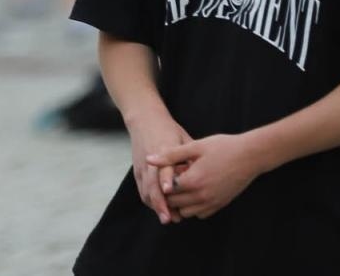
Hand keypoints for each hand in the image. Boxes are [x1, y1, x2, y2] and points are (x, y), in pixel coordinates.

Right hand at [126, 109, 190, 224]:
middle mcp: (150, 161)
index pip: (163, 168)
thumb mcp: (183, 139)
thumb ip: (190, 157)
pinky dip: (151, 201)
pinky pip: (143, 190)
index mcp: (162, 150)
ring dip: (156, 206)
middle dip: (160, 204)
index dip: (166, 181)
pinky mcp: (137, 171)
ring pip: (146, 191)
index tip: (170, 192)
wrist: (145, 120)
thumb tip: (202, 174)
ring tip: (168, 218)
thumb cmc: (168, 130)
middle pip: (152, 186)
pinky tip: (161, 209)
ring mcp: (141, 167)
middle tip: (171, 218)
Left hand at [150, 133, 264, 219]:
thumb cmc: (222, 147)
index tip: (166, 171)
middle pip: (175, 204)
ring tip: (183, 185)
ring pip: (186, 212)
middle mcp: (202, 196)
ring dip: (181, 202)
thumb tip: (149, 159)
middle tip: (172, 178)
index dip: (163, 182)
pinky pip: (201, 214)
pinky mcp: (220, 205)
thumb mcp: (195, 147)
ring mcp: (212, 203)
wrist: (250, 156)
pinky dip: (194, 207)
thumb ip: (170, 155)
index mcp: (193, 181)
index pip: (167, 191)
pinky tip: (195, 191)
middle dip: (170, 194)